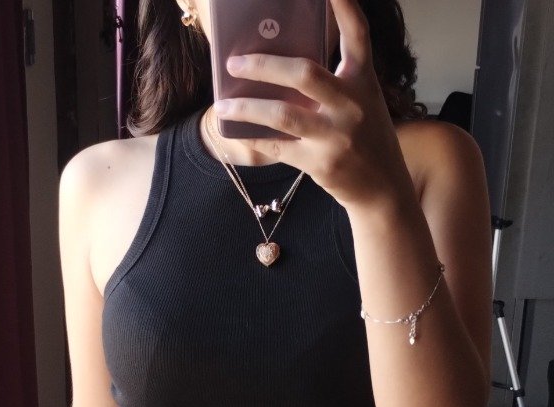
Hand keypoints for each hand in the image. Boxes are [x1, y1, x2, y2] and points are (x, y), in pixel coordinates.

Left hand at [214, 0, 412, 211]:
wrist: (382, 189)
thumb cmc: (365, 138)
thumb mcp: (362, 102)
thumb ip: (334, 82)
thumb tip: (280, 67)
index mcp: (363, 81)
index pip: (357, 34)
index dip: (344, 6)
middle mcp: (352, 105)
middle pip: (304, 73)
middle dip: (263, 65)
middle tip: (235, 62)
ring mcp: (337, 136)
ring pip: (283, 114)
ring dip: (247, 107)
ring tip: (224, 104)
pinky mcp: (322, 164)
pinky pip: (278, 147)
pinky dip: (254, 138)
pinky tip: (238, 131)